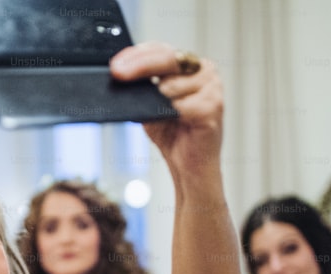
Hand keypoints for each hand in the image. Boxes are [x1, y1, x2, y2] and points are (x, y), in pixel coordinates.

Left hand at [109, 43, 222, 173]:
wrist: (190, 166)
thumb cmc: (173, 134)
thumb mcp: (150, 104)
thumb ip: (142, 87)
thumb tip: (120, 74)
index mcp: (188, 65)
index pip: (160, 50)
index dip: (136, 55)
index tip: (115, 65)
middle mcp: (204, 69)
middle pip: (166, 59)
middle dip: (139, 66)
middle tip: (118, 73)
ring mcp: (212, 86)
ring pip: (171, 85)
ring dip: (159, 102)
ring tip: (166, 118)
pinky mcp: (215, 106)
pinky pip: (181, 105)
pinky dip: (172, 115)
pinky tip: (178, 123)